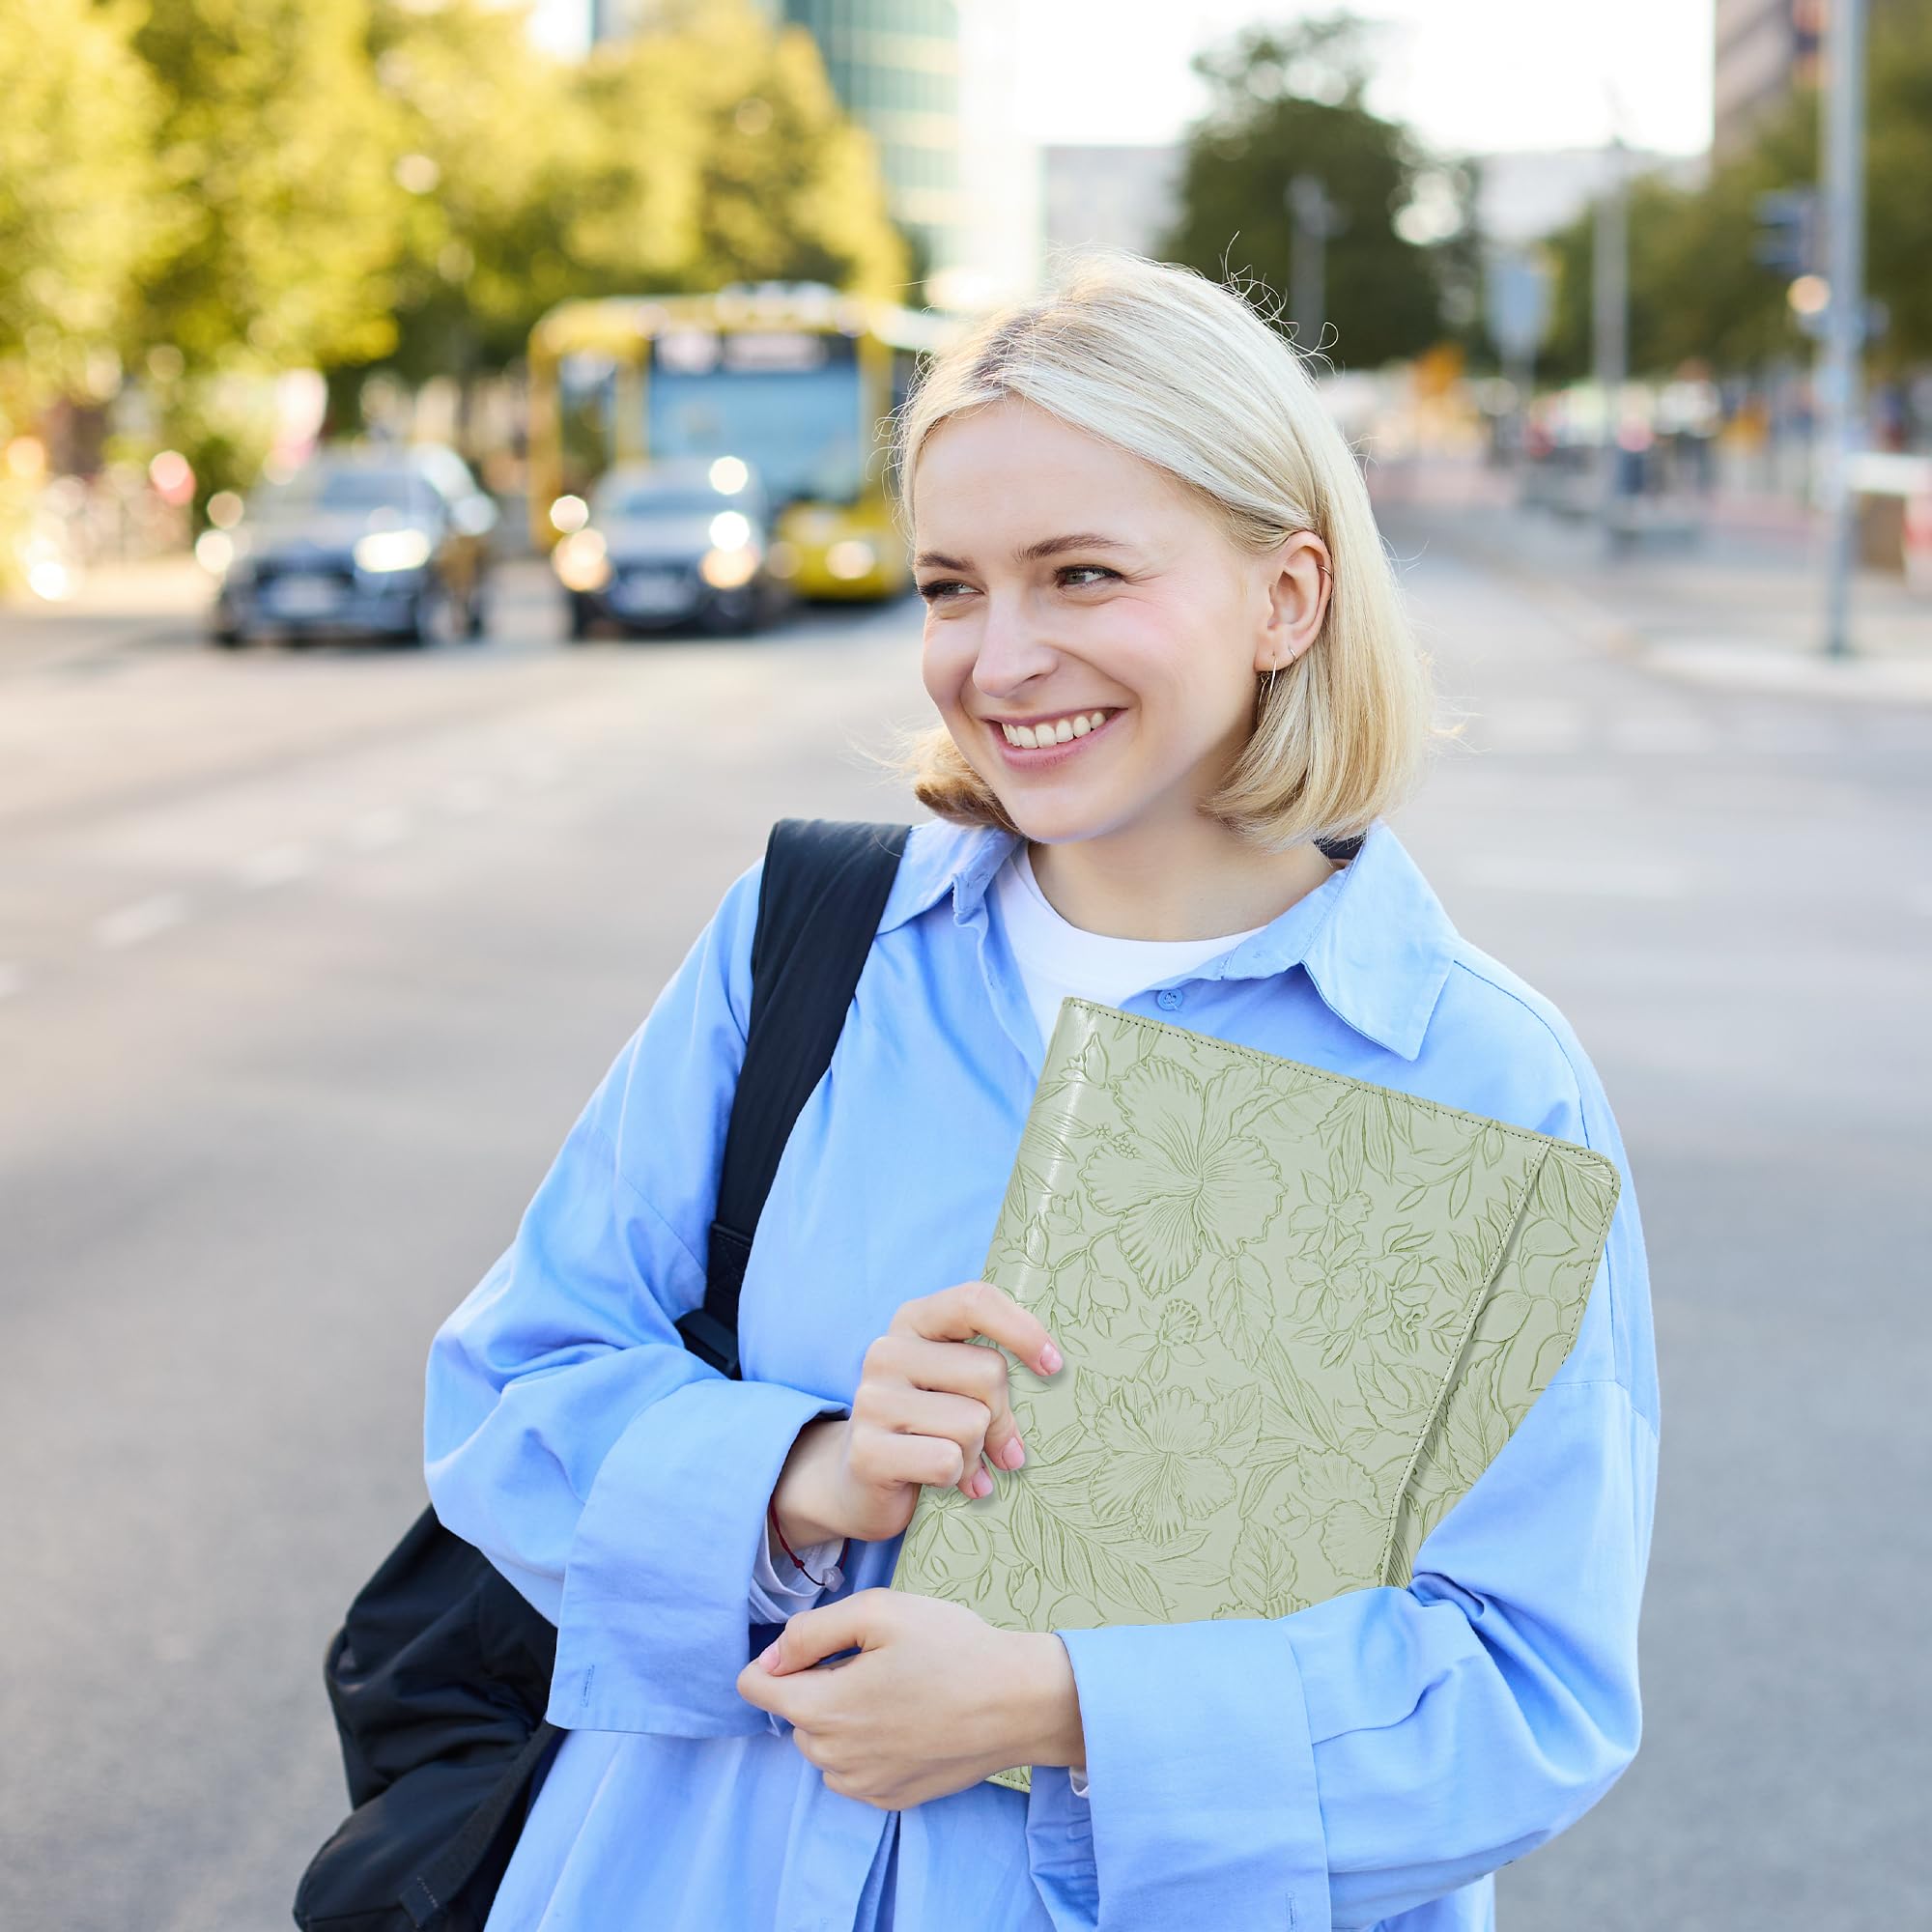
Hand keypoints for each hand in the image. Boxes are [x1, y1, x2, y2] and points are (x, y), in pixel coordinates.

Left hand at [735, 1588, 1082, 1808]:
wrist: (1018, 1702)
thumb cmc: (952, 1648)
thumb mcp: (879, 1611)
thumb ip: (812, 1630)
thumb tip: (772, 1656)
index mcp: (823, 1708)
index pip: (755, 1687)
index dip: (778, 1656)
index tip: (818, 1644)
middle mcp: (834, 1757)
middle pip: (792, 1714)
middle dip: (817, 1684)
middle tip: (874, 1661)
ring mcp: (863, 1785)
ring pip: (822, 1743)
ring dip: (840, 1717)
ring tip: (894, 1689)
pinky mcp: (891, 1799)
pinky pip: (853, 1769)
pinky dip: (865, 1745)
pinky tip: (906, 1720)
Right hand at [772, 1280, 1062, 1548]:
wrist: (857, 1482)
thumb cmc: (926, 1424)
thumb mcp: (956, 1386)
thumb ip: (990, 1374)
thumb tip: (1049, 1372)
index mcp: (913, 1321)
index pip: (975, 1301)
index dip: (1022, 1329)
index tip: (1053, 1366)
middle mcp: (887, 1351)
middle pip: (988, 1372)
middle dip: (1001, 1417)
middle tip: (990, 1444)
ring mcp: (872, 1400)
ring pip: (972, 1423)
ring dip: (976, 1454)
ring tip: (957, 1462)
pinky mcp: (867, 1451)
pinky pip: (947, 1461)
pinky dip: (956, 1478)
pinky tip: (942, 1482)